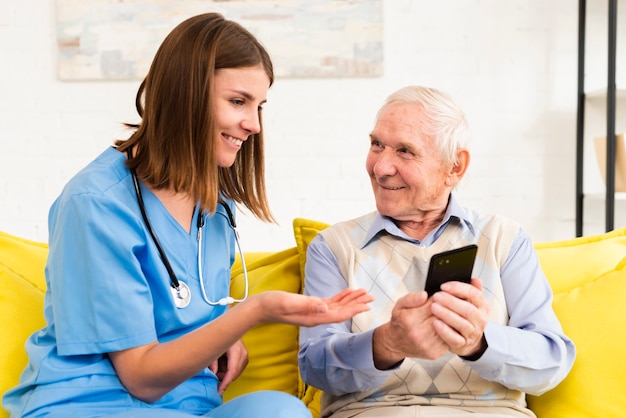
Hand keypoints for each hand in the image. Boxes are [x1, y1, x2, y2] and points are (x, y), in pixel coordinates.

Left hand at [208, 339, 247, 394]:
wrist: (228, 327)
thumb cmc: (217, 337)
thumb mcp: (212, 349)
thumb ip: (212, 362)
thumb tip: (214, 374)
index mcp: (235, 349)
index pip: (232, 371)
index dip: (225, 383)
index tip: (219, 391)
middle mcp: (243, 352)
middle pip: (235, 373)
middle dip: (224, 378)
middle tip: (214, 376)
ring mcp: (245, 354)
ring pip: (237, 372)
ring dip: (227, 374)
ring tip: (218, 368)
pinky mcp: (245, 356)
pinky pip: (238, 368)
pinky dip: (230, 370)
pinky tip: (223, 364)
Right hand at [256, 288, 372, 326]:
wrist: (261, 307)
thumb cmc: (273, 304)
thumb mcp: (289, 302)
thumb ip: (307, 304)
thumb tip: (325, 307)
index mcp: (313, 318)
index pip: (338, 315)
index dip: (354, 309)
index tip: (367, 305)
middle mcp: (316, 317)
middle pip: (341, 311)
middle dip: (357, 304)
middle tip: (372, 297)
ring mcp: (313, 312)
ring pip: (337, 307)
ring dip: (351, 300)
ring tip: (364, 293)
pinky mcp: (310, 306)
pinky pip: (329, 303)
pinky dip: (340, 297)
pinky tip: (347, 293)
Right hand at [372, 291, 448, 368]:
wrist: (395, 343)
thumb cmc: (400, 322)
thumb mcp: (400, 305)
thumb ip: (412, 298)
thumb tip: (424, 295)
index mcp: (409, 320)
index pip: (434, 305)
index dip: (440, 299)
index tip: (440, 297)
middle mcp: (418, 334)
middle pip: (443, 317)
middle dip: (446, 309)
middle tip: (444, 306)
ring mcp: (427, 345)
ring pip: (449, 328)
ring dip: (449, 321)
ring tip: (443, 316)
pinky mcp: (435, 353)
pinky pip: (449, 339)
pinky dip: (449, 331)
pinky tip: (444, 327)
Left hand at [430, 277, 488, 357]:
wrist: (468, 340)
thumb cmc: (465, 316)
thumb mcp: (470, 302)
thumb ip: (472, 290)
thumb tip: (475, 279)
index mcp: (482, 306)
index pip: (474, 294)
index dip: (458, 289)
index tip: (443, 286)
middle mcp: (480, 320)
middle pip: (468, 309)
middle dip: (450, 302)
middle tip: (436, 296)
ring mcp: (473, 333)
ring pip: (462, 324)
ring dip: (446, 315)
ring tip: (433, 308)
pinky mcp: (463, 344)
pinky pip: (455, 339)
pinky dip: (445, 331)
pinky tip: (435, 324)